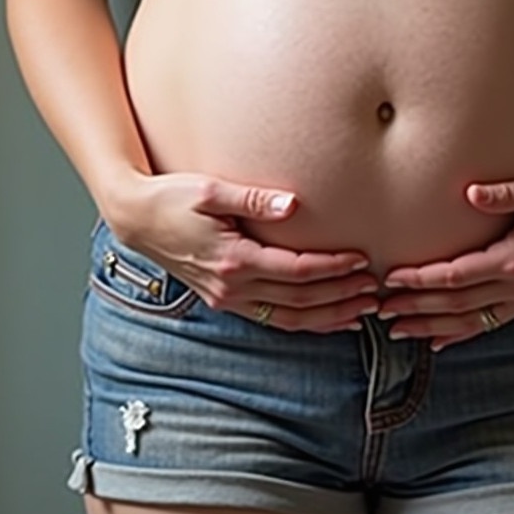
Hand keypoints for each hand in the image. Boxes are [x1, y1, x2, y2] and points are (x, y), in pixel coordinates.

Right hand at [105, 170, 378, 332]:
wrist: (136, 220)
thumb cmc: (172, 198)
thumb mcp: (209, 190)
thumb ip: (252, 199)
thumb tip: (292, 205)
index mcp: (233, 260)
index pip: (296, 271)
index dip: (333, 268)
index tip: (362, 259)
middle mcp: (232, 287)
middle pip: (300, 299)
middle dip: (341, 295)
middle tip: (376, 287)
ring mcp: (228, 299)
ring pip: (290, 319)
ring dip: (329, 316)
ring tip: (364, 309)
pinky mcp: (225, 300)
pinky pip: (274, 319)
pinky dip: (306, 322)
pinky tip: (330, 319)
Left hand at [378, 165, 513, 350]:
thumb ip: (506, 192)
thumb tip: (468, 191)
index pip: (457, 275)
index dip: (421, 280)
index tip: (389, 278)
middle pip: (457, 304)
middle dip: (416, 308)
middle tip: (377, 311)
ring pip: (472, 321)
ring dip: (433, 326)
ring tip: (397, 331)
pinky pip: (492, 322)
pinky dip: (463, 332)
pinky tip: (440, 339)